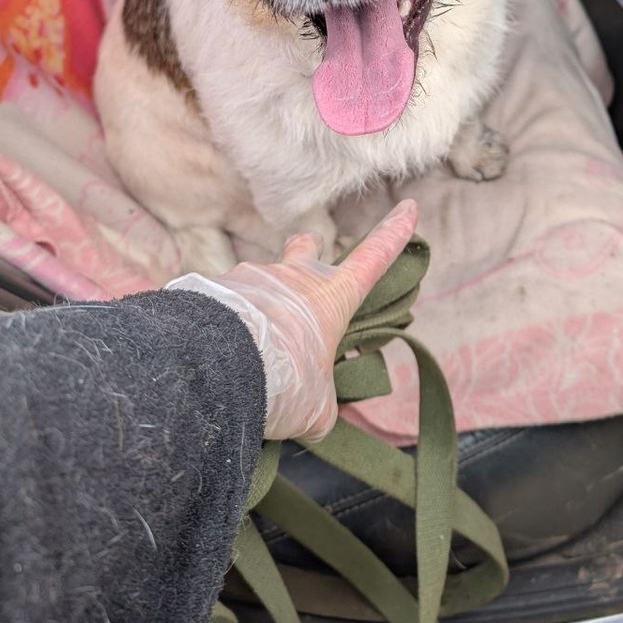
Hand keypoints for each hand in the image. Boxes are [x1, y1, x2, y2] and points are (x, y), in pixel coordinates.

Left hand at [168, 200, 417, 440]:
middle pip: (306, 247)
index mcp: (330, 297)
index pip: (373, 258)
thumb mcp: (315, 407)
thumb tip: (316, 415)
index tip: (408, 206)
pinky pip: (224, 305)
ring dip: (259, 309)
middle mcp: (293, 276)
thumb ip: (322, 403)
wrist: (218, 370)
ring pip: (260, 284)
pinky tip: (215, 355)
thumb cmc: (282, 383)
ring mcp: (252, 277)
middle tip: (304, 260)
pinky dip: (225, 325)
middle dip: (308, 249)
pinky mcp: (214, 288)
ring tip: (245, 352)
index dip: (393, 234)